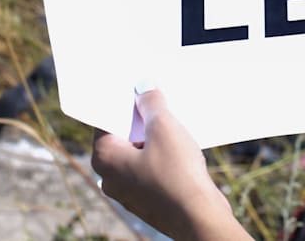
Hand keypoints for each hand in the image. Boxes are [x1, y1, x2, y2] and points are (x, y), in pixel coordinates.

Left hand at [91, 87, 248, 239]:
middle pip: (123, 136)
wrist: (199, 217)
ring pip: (139, 153)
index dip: (123, 102)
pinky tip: (182, 150)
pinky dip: (163, 157)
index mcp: (105, 158)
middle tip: (160, 104)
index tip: (138, 89)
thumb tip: (144, 88)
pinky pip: (152, 169)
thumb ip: (151, 103)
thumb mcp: (165, 127)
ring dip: (156, 139)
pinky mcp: (148, 199)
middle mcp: (110, 177)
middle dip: (142, 120)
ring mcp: (129, 191)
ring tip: (176, 127)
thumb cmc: (177, 174)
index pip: (105, 120)